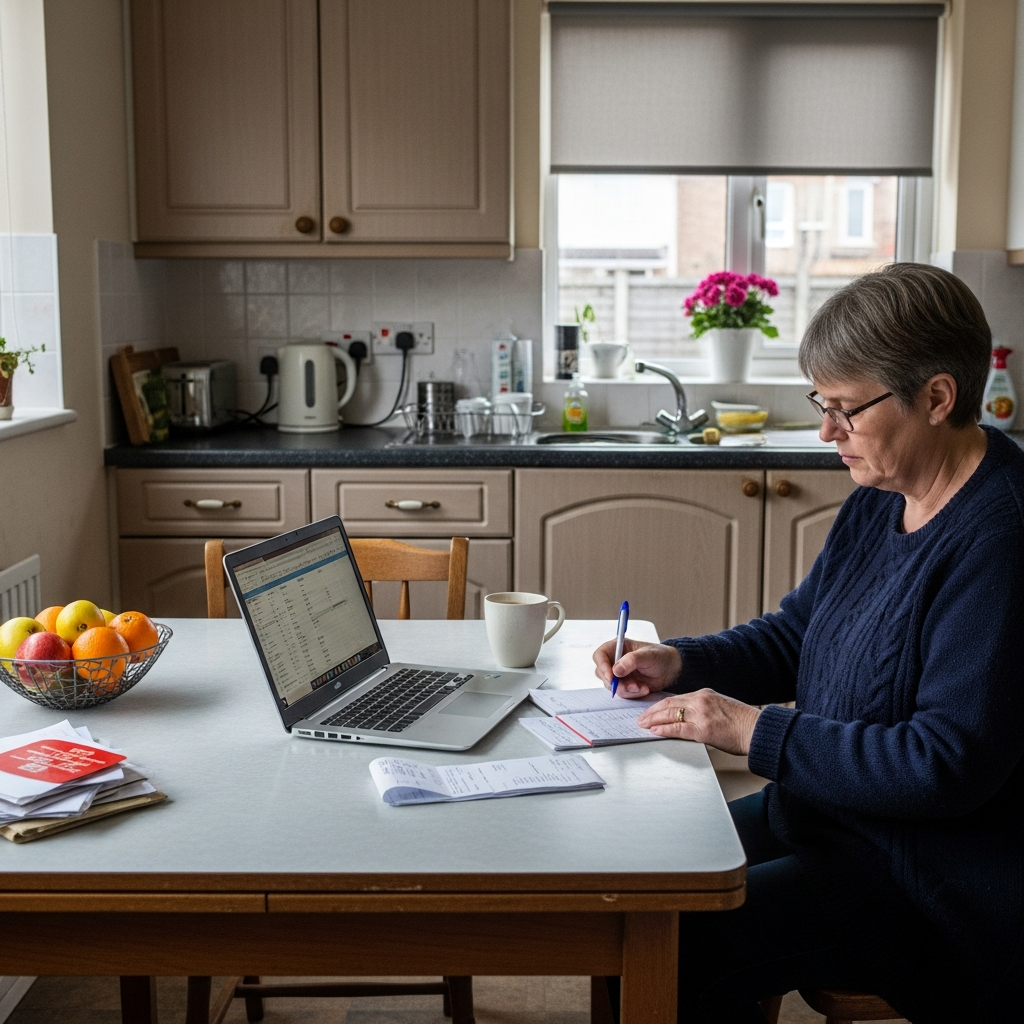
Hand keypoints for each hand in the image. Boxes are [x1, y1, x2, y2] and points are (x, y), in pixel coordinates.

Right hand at [592, 638, 681, 697]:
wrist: (672, 670)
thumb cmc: (660, 657)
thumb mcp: (647, 655)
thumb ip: (631, 661)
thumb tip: (615, 670)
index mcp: (617, 647)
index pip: (600, 655)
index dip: (602, 666)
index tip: (611, 677)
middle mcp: (615, 660)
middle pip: (602, 673)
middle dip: (616, 682)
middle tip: (631, 686)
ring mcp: (619, 674)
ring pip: (612, 685)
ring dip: (626, 689)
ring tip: (642, 687)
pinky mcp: (625, 685)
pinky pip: (622, 693)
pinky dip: (632, 693)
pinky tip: (644, 689)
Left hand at [636, 688, 760, 755]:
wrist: (757, 729)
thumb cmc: (743, 723)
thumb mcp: (720, 708)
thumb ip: (703, 710)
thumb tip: (688, 719)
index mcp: (704, 694)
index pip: (675, 698)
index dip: (660, 705)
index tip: (650, 710)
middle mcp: (700, 700)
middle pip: (669, 704)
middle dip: (652, 711)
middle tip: (640, 717)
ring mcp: (701, 714)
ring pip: (670, 714)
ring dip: (653, 720)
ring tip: (643, 724)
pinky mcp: (703, 729)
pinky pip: (678, 728)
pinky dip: (664, 729)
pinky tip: (655, 731)